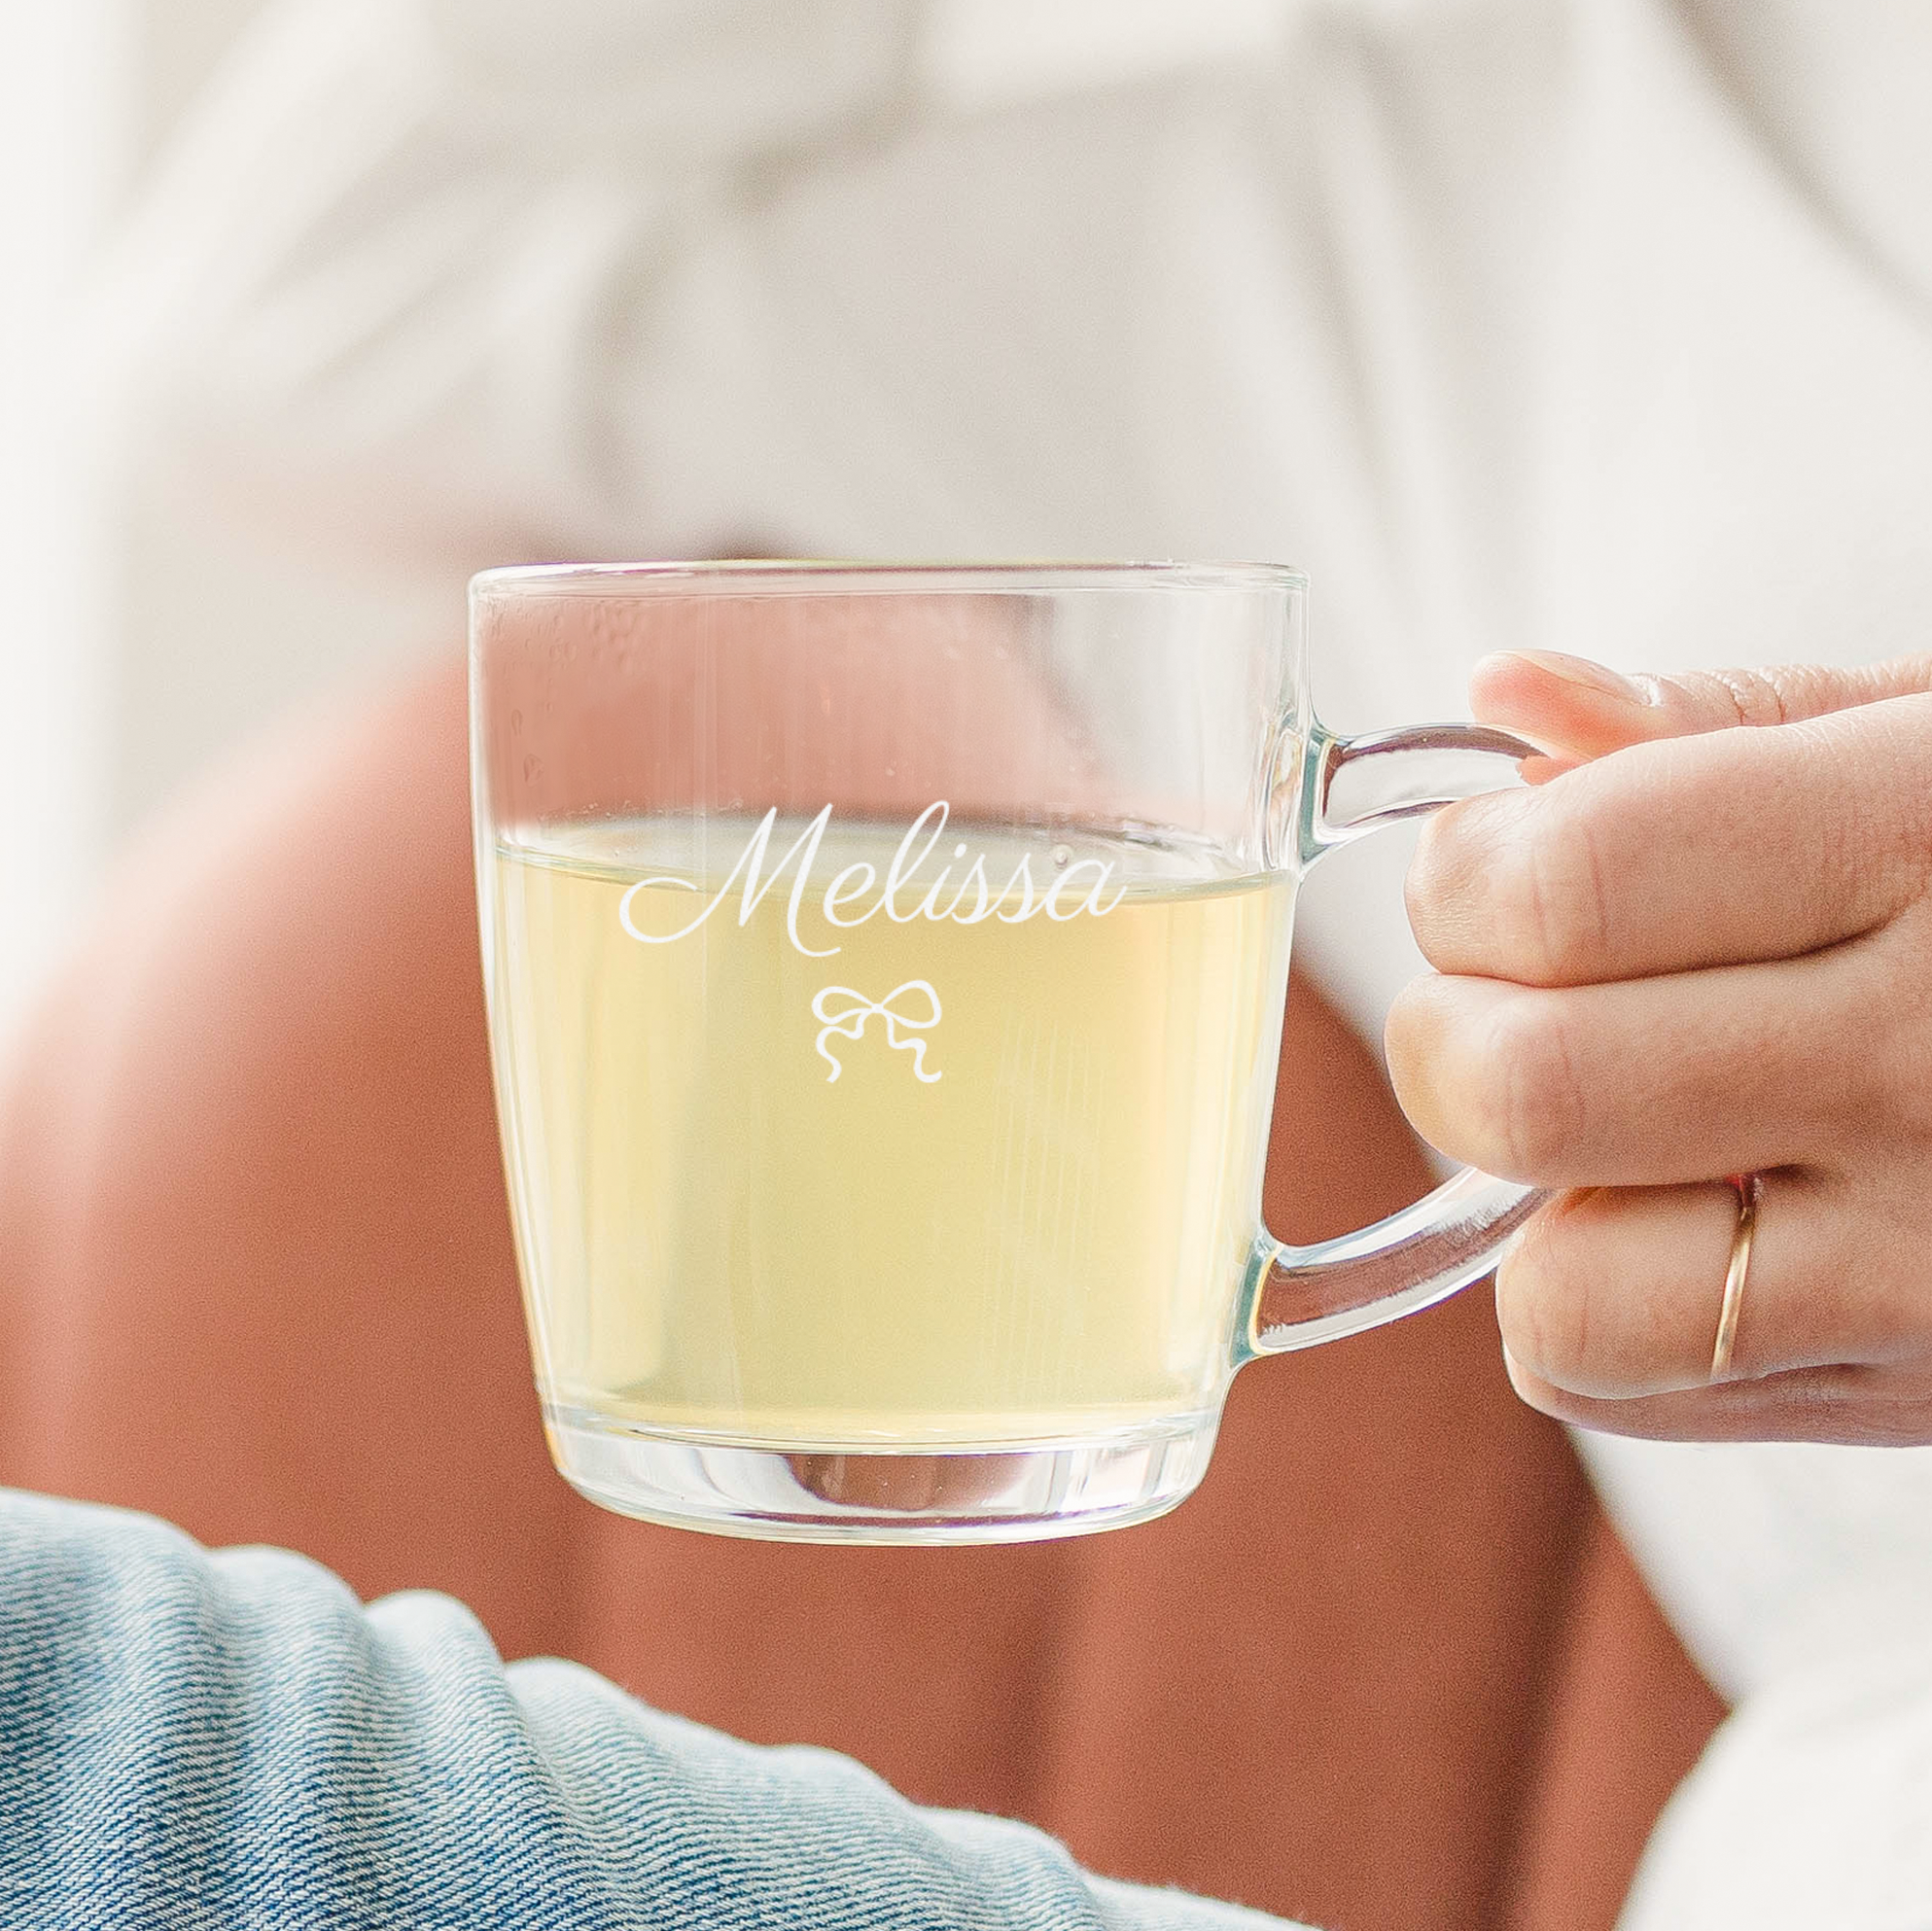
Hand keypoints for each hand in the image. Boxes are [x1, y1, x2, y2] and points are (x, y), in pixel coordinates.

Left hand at [1386, 650, 1931, 1443]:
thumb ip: (1722, 723)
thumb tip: (1507, 702)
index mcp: (1927, 844)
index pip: (1566, 892)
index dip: (1465, 877)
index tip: (1484, 868)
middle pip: (1528, 1091)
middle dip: (1452, 1032)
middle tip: (1505, 995)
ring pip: (1561, 1293)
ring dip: (1525, 1200)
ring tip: (1609, 1121)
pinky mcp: (1920, 1389)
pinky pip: (1623, 1384)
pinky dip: (1596, 1303)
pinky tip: (1694, 1210)